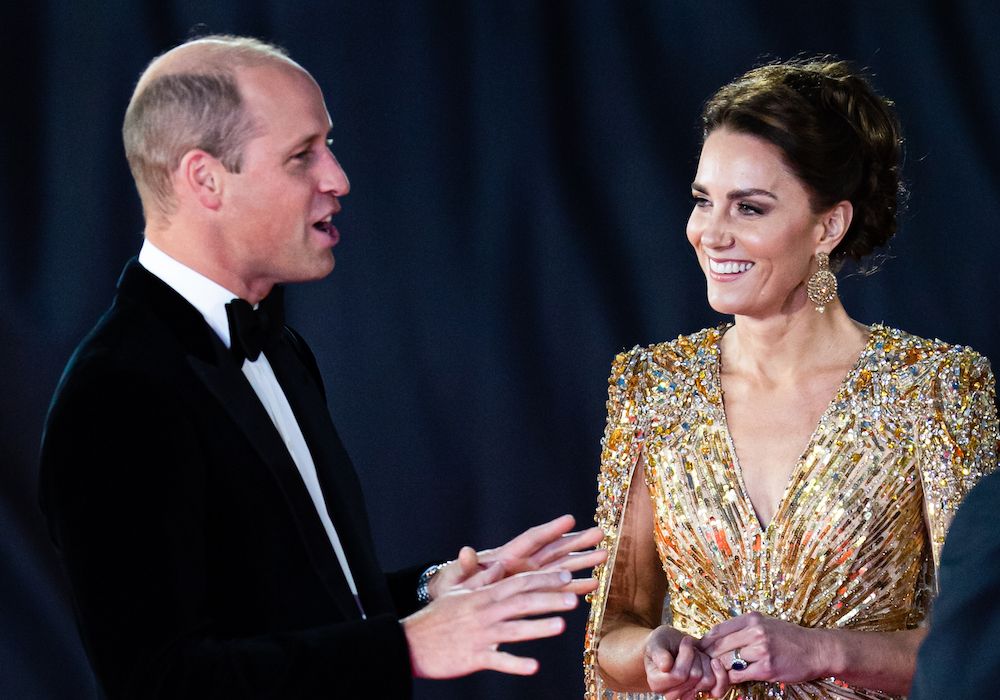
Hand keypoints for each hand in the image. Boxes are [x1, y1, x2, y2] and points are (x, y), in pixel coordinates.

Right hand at [403, 569, 597, 678]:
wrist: (409, 643)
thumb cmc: (436, 617)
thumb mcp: (458, 593)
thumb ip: (482, 578)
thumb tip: (501, 564)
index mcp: (482, 595)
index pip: (518, 583)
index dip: (542, 579)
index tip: (565, 575)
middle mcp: (484, 612)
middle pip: (521, 602)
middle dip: (548, 599)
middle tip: (573, 597)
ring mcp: (479, 635)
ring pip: (513, 629)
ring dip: (537, 627)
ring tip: (561, 626)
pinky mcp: (473, 657)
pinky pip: (496, 660)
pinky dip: (515, 663)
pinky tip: (534, 666)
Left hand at [428, 514, 606, 597]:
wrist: (455, 608)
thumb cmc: (454, 588)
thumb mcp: (457, 579)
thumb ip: (465, 567)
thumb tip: (464, 552)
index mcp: (507, 557)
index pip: (532, 539)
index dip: (550, 530)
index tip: (570, 519)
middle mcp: (523, 564)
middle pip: (554, 549)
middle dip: (577, 541)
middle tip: (601, 533)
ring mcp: (531, 578)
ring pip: (562, 567)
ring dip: (582, 562)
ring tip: (604, 555)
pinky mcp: (534, 594)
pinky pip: (559, 589)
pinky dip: (575, 587)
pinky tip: (593, 584)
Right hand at [645, 625, 728, 699]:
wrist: (670, 646)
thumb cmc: (661, 643)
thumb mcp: (656, 642)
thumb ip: (658, 653)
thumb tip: (664, 666)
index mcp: (656, 683)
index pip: (678, 675)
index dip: (685, 655)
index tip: (685, 641)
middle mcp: (671, 694)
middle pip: (694, 676)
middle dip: (694, 656)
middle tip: (688, 648)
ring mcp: (688, 695)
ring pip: (706, 680)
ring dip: (704, 662)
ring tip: (695, 654)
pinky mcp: (702, 693)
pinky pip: (718, 690)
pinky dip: (719, 674)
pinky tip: (712, 662)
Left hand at [699, 612, 827, 685]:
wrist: (816, 650)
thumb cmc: (790, 637)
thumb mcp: (766, 624)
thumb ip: (744, 628)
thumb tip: (717, 636)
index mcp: (752, 619)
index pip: (718, 630)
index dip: (705, 641)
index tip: (700, 649)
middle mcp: (755, 632)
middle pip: (719, 646)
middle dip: (708, 657)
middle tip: (702, 664)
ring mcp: (761, 650)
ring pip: (727, 661)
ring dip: (719, 669)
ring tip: (713, 673)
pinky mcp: (767, 668)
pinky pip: (739, 675)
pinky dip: (731, 678)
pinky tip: (729, 678)